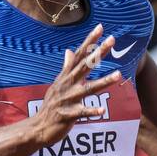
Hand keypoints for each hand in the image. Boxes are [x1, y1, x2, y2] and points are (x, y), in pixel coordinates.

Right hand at [32, 23, 121, 147]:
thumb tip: (69, 51)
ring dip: (103, 82)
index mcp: (66, 77)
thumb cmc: (51, 106)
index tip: (101, 28)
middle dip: (99, 52)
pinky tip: (102, 110)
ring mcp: (67, 100)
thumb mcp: (58, 84)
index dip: (89, 41)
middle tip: (112, 40)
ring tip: (118, 75)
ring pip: (88, 88)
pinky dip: (92, 111)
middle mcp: (67, 85)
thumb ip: (66, 67)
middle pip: (85, 65)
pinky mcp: (67, 115)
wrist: (38, 128)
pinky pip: (82, 112)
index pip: (79, 55)